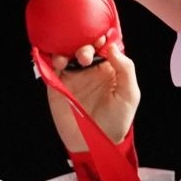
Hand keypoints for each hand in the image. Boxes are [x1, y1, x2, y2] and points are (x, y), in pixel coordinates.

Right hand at [47, 34, 138, 150]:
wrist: (96, 144)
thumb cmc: (116, 121)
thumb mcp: (129, 95)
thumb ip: (126, 69)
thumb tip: (111, 47)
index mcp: (107, 68)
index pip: (103, 45)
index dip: (101, 37)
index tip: (101, 37)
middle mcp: (89, 69)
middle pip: (83, 45)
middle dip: (84, 44)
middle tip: (86, 56)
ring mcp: (72, 76)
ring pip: (66, 52)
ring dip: (68, 49)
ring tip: (73, 59)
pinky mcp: (57, 85)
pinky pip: (51, 67)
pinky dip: (52, 59)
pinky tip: (59, 61)